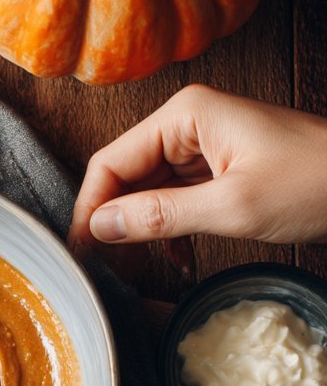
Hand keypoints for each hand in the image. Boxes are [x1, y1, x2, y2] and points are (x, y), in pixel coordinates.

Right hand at [68, 85, 326, 248]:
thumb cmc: (315, 184)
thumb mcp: (232, 207)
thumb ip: (161, 217)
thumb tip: (101, 227)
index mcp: (186, 116)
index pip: (111, 161)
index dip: (91, 208)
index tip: (82, 251)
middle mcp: (189, 124)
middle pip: (126, 175)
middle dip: (114, 222)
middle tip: (106, 269)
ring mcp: (206, 146)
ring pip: (149, 191)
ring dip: (142, 230)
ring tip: (136, 269)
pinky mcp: (222, 170)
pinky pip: (177, 199)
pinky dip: (170, 230)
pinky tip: (177, 258)